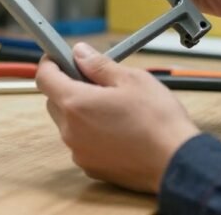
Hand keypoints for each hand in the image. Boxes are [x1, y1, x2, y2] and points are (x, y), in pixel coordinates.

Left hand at [36, 42, 199, 192]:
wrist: (176, 162)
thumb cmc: (158, 121)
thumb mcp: (131, 79)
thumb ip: (99, 65)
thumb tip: (80, 53)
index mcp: (76, 104)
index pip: (44, 78)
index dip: (50, 63)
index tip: (59, 57)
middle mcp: (71, 131)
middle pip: (54, 101)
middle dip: (68, 86)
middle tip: (95, 80)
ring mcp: (79, 152)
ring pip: (68, 123)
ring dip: (81, 111)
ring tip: (113, 107)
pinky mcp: (91, 167)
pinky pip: (81, 142)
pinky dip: (91, 132)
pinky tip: (117, 128)